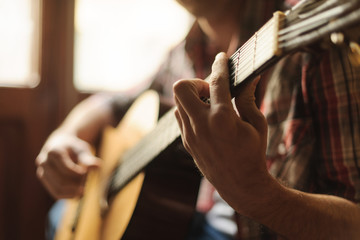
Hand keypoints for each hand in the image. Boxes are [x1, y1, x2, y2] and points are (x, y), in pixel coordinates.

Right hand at [36, 132, 100, 198]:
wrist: (60, 144)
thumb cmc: (73, 147)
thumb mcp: (81, 149)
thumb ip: (88, 159)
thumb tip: (98, 166)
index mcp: (53, 152)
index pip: (67, 169)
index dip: (79, 174)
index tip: (87, 173)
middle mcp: (43, 162)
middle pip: (61, 181)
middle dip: (76, 185)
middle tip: (86, 184)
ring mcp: (41, 172)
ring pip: (57, 190)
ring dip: (72, 193)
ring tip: (84, 191)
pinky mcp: (44, 180)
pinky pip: (56, 193)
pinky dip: (68, 196)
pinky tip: (78, 194)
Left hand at [173, 52, 269, 211]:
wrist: (240, 185)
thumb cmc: (254, 154)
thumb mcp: (257, 124)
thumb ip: (249, 98)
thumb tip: (250, 77)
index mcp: (222, 119)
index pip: (216, 82)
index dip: (220, 65)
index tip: (221, 58)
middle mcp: (201, 125)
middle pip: (181, 87)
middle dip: (195, 82)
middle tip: (211, 91)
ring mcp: (190, 134)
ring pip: (178, 102)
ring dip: (192, 98)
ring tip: (211, 106)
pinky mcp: (186, 141)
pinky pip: (180, 116)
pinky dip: (190, 110)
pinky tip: (206, 118)